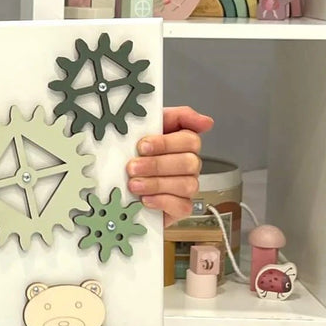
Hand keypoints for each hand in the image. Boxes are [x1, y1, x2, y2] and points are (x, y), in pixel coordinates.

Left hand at [127, 106, 213, 224]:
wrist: (119, 183)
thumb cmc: (134, 153)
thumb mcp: (148, 126)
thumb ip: (176, 117)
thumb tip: (206, 122)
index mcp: (183, 144)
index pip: (190, 140)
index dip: (166, 143)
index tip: (142, 145)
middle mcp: (189, 165)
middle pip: (189, 163)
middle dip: (157, 165)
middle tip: (132, 167)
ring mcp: (187, 187)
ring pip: (187, 185)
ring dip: (156, 184)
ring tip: (134, 184)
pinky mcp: (180, 208)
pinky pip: (182, 206)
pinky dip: (162, 202)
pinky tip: (145, 199)